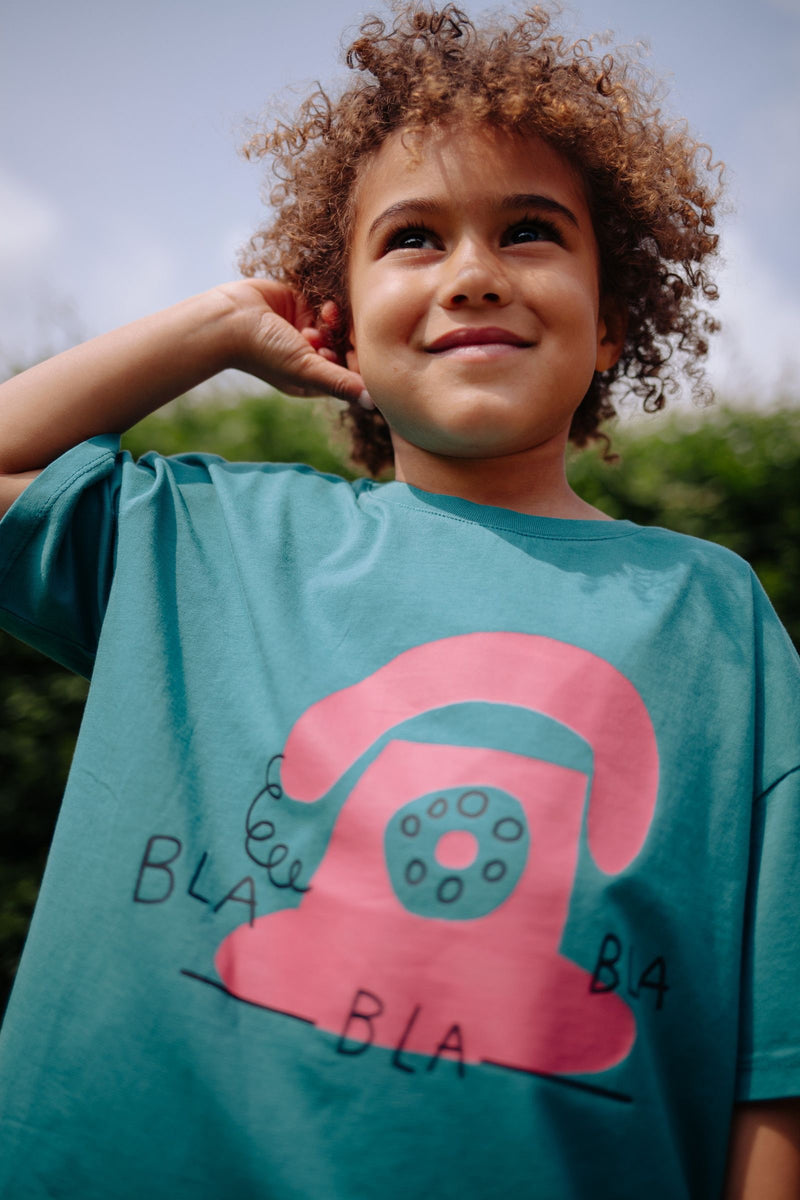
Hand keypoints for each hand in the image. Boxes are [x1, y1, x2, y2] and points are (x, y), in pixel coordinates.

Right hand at [218, 280, 372, 406]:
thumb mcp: (306, 369)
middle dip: (348, 342)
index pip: (349, 375)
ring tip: (325, 321)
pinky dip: (330, 308)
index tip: (361, 354)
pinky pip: (328, 307)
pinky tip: (324, 309)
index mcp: (312, 380)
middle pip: (347, 349)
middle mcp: (311, 358)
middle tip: (340, 337)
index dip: (359, 365)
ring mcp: (306, 331)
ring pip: (339, 328)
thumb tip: (373, 403)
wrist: (231, 318)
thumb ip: (340, 383)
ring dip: (338, 324)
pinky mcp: (302, 307)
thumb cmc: (265, 351)